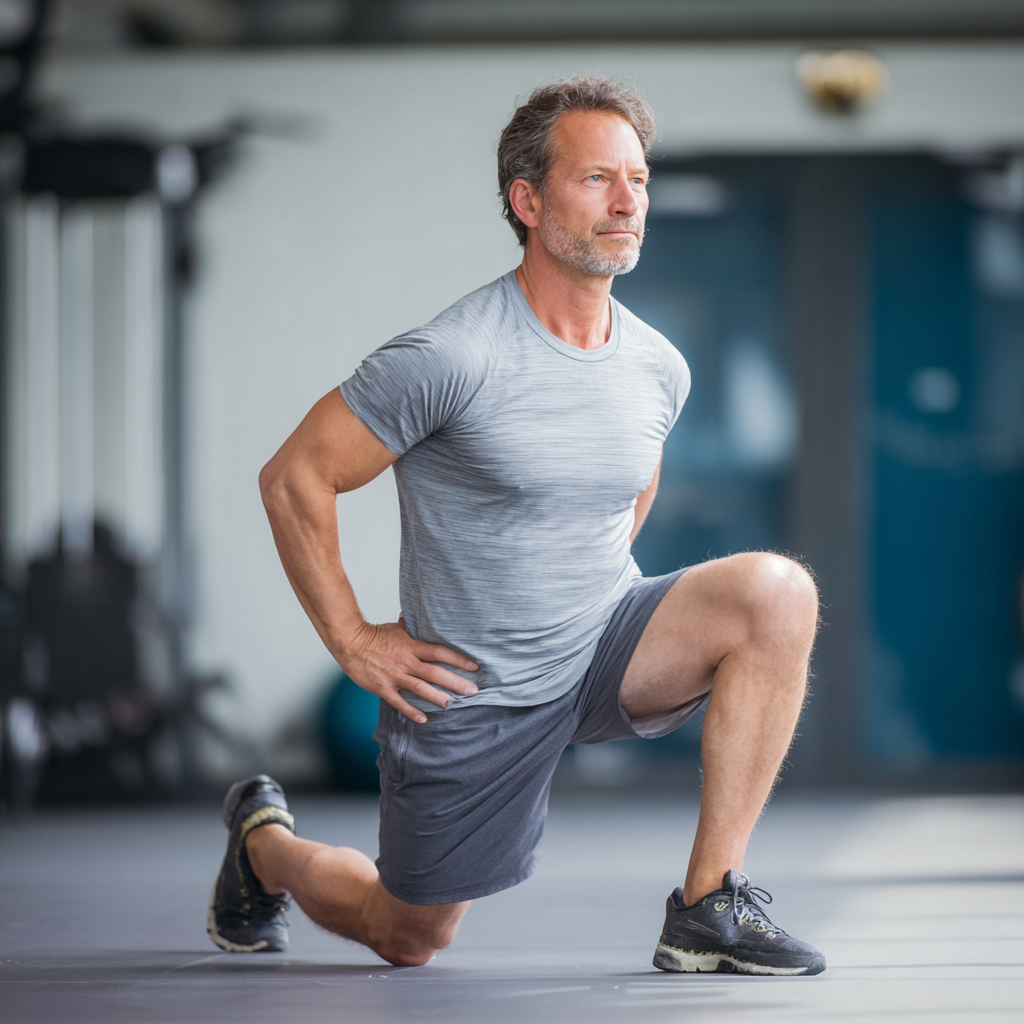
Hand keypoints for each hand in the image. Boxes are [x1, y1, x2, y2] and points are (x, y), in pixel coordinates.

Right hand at [338, 618, 478, 722]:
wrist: (349, 642)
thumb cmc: (374, 635)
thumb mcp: (398, 628)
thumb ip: (414, 627)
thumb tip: (425, 618)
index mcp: (411, 646)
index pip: (439, 652)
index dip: (458, 659)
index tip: (474, 666)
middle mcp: (405, 662)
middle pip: (435, 673)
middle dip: (455, 682)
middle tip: (472, 690)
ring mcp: (394, 676)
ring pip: (420, 689)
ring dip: (438, 698)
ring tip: (452, 705)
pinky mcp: (383, 688)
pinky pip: (399, 702)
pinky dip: (412, 711)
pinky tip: (424, 719)